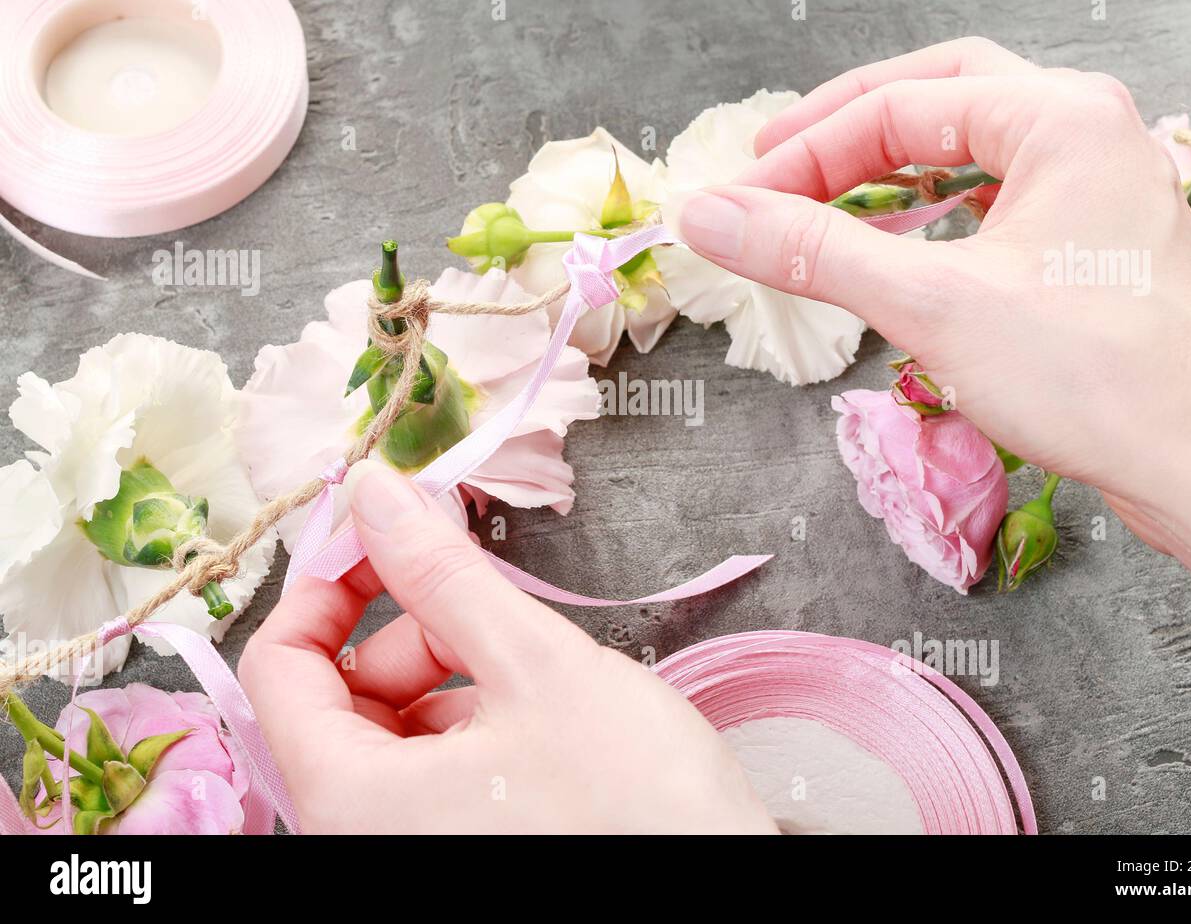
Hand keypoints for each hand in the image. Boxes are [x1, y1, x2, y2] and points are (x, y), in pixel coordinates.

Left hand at [238, 459, 775, 833]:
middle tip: (492, 612)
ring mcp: (411, 840)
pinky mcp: (457, 840)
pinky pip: (435, 758)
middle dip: (414, 630)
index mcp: (350, 801)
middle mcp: (364, 833)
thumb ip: (443, 575)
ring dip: (456, 670)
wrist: (723, 888)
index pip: (278, 664)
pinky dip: (479, 713)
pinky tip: (547, 716)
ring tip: (541, 678)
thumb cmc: (636, 810)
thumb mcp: (537, 667)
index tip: (390, 537)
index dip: (329, 583)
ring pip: (395, 721)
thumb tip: (375, 495)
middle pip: (341, 691)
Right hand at [672, 38, 1190, 664]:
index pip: (898, 106)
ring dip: (892, 172)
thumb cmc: (1093, 376)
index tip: (736, 202)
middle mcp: (1087, 134)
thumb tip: (711, 219)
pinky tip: (901, 249)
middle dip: (849, 131)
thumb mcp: (933, 304)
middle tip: (776, 164)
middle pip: (941, 99)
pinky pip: (997, 204)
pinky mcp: (1096, 247)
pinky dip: (935, 216)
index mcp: (1058, 117)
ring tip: (823, 202)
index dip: (802, 155)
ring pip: (973, 151)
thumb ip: (814, 253)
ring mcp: (1098, 190)